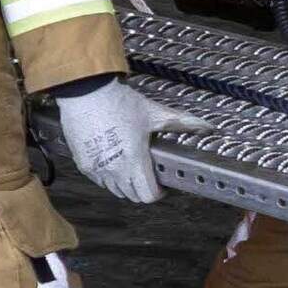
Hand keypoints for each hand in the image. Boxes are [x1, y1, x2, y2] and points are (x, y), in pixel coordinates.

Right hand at [52, 78, 209, 204]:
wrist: (84, 91)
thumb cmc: (116, 101)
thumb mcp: (154, 113)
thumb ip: (182, 122)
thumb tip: (205, 125)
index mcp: (134, 160)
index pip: (148, 195)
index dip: (159, 193)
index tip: (162, 185)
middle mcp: (114, 169)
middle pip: (132, 196)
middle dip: (143, 188)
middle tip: (149, 175)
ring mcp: (96, 168)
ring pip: (114, 190)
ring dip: (125, 184)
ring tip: (131, 167)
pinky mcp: (83, 163)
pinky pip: (99, 180)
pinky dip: (107, 176)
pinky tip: (113, 160)